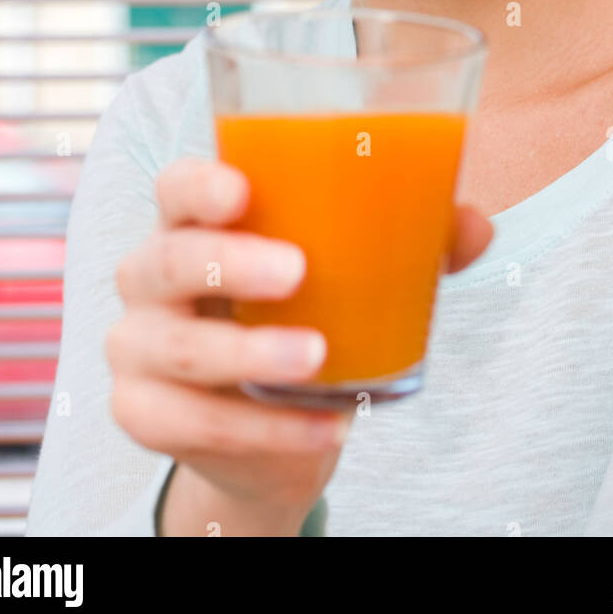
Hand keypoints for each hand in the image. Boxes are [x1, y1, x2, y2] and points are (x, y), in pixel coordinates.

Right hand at [106, 156, 492, 533]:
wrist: (270, 429)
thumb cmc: (305, 315)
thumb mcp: (352, 275)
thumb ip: (410, 242)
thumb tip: (474, 226)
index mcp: (196, 221)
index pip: (176, 186)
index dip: (200, 184)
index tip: (244, 190)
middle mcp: (151, 274)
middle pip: (168, 259)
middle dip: (231, 265)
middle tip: (298, 272)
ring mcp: (137, 345)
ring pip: (178, 348)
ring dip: (249, 354)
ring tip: (319, 357)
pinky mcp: (142, 411)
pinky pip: (193, 422)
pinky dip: (264, 428)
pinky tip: (326, 424)